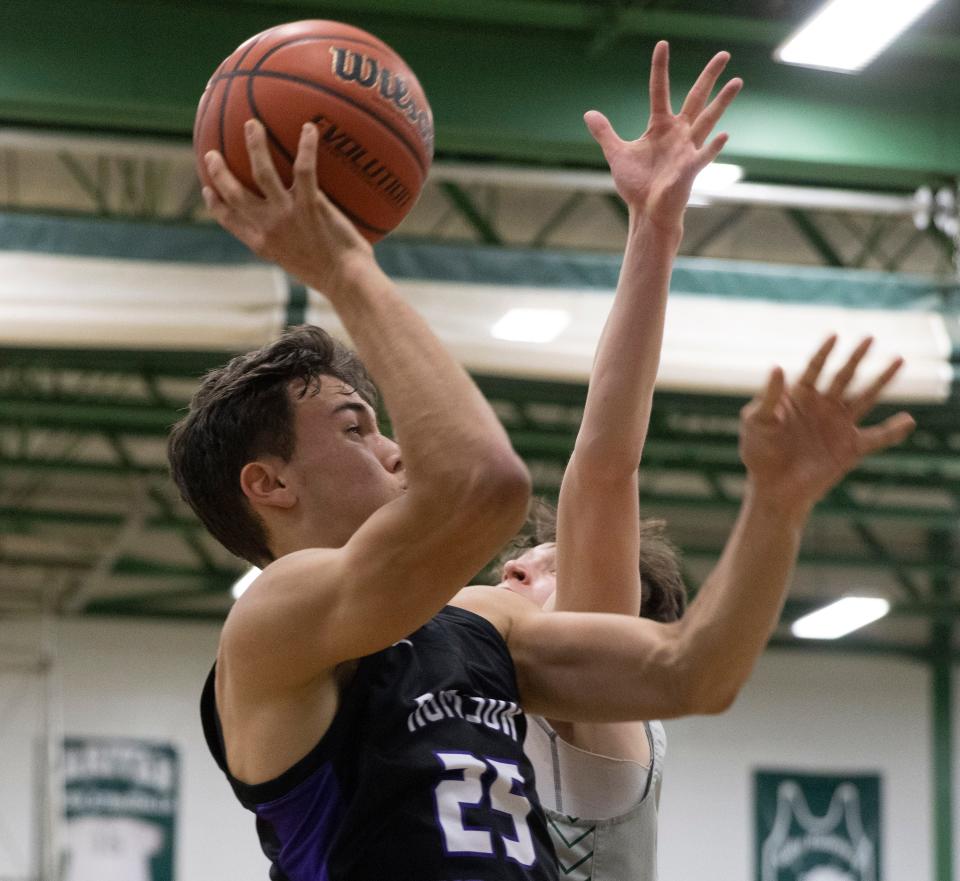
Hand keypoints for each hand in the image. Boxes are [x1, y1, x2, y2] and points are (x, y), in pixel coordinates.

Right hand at [202, 120, 374, 295]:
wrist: (347, 283)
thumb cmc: (334, 278)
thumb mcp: (301, 265)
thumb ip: (292, 247)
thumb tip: (300, 237)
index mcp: (263, 244)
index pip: (230, 220)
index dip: (215, 204)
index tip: (208, 190)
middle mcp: (268, 228)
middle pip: (234, 193)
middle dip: (219, 171)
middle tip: (212, 153)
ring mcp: (287, 214)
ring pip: (261, 172)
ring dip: (255, 145)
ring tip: (252, 124)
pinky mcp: (310, 205)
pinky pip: (304, 168)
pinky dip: (306, 146)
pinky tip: (308, 128)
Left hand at [584, 41, 741, 230]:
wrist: (646, 212)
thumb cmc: (636, 185)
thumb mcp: (617, 154)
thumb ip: (605, 133)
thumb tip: (589, 113)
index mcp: (661, 126)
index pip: (660, 90)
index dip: (660, 68)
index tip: (662, 44)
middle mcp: (678, 133)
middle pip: (696, 98)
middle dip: (709, 76)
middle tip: (724, 53)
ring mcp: (687, 149)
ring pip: (707, 120)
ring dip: (721, 102)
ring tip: (737, 81)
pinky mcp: (689, 170)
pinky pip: (703, 156)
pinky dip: (712, 147)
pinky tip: (724, 135)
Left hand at [739, 336, 915, 515]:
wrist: (772, 488)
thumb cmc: (758, 453)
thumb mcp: (756, 422)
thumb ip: (768, 397)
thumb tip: (776, 367)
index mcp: (799, 396)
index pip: (814, 368)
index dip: (824, 352)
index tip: (834, 336)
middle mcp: (822, 406)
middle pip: (843, 376)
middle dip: (856, 357)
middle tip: (870, 338)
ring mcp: (838, 425)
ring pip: (864, 397)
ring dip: (881, 380)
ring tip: (899, 360)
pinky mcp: (849, 449)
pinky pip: (876, 438)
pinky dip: (893, 431)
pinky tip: (908, 421)